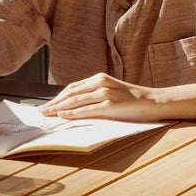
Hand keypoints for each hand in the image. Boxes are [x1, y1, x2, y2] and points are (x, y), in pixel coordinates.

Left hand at [39, 73, 161, 119]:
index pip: (72, 88)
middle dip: (54, 103)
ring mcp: (106, 93)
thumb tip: (75, 106)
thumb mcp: (112, 92)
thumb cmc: (133, 100)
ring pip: (76, 101)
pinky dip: (73, 113)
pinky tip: (63, 116)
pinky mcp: (111, 105)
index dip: (57, 97)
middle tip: (41, 111)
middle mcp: (101, 83)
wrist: (153, 101)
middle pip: (70, 93)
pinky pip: (87, 110)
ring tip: (47, 115)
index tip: (47, 105)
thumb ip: (95, 95)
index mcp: (100, 78)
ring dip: (59, 108)